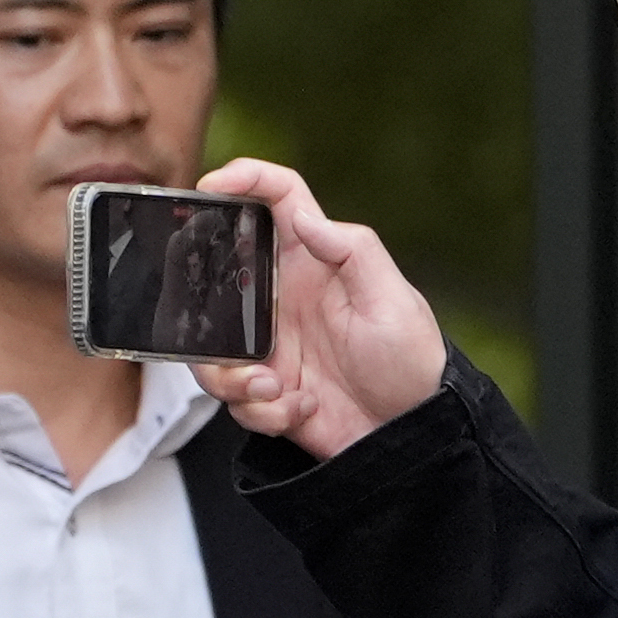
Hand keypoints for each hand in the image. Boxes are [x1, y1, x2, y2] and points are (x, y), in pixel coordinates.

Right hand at [190, 157, 450, 460]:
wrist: (408, 438)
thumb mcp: (392, 300)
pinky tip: (298, 408)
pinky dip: (260, 409)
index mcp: (315, 263)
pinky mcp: (265, 388)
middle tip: (218, 327)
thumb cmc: (413, 364)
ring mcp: (271, 345)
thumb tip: (302, 214)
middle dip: (203, 304)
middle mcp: (284, 298)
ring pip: (213, 348)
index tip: (210, 186)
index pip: (277, 200)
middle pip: (217, 277)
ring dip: (234, 376)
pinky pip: (233, 395)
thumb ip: (352, 250)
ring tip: (274, 388)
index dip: (244, 180)